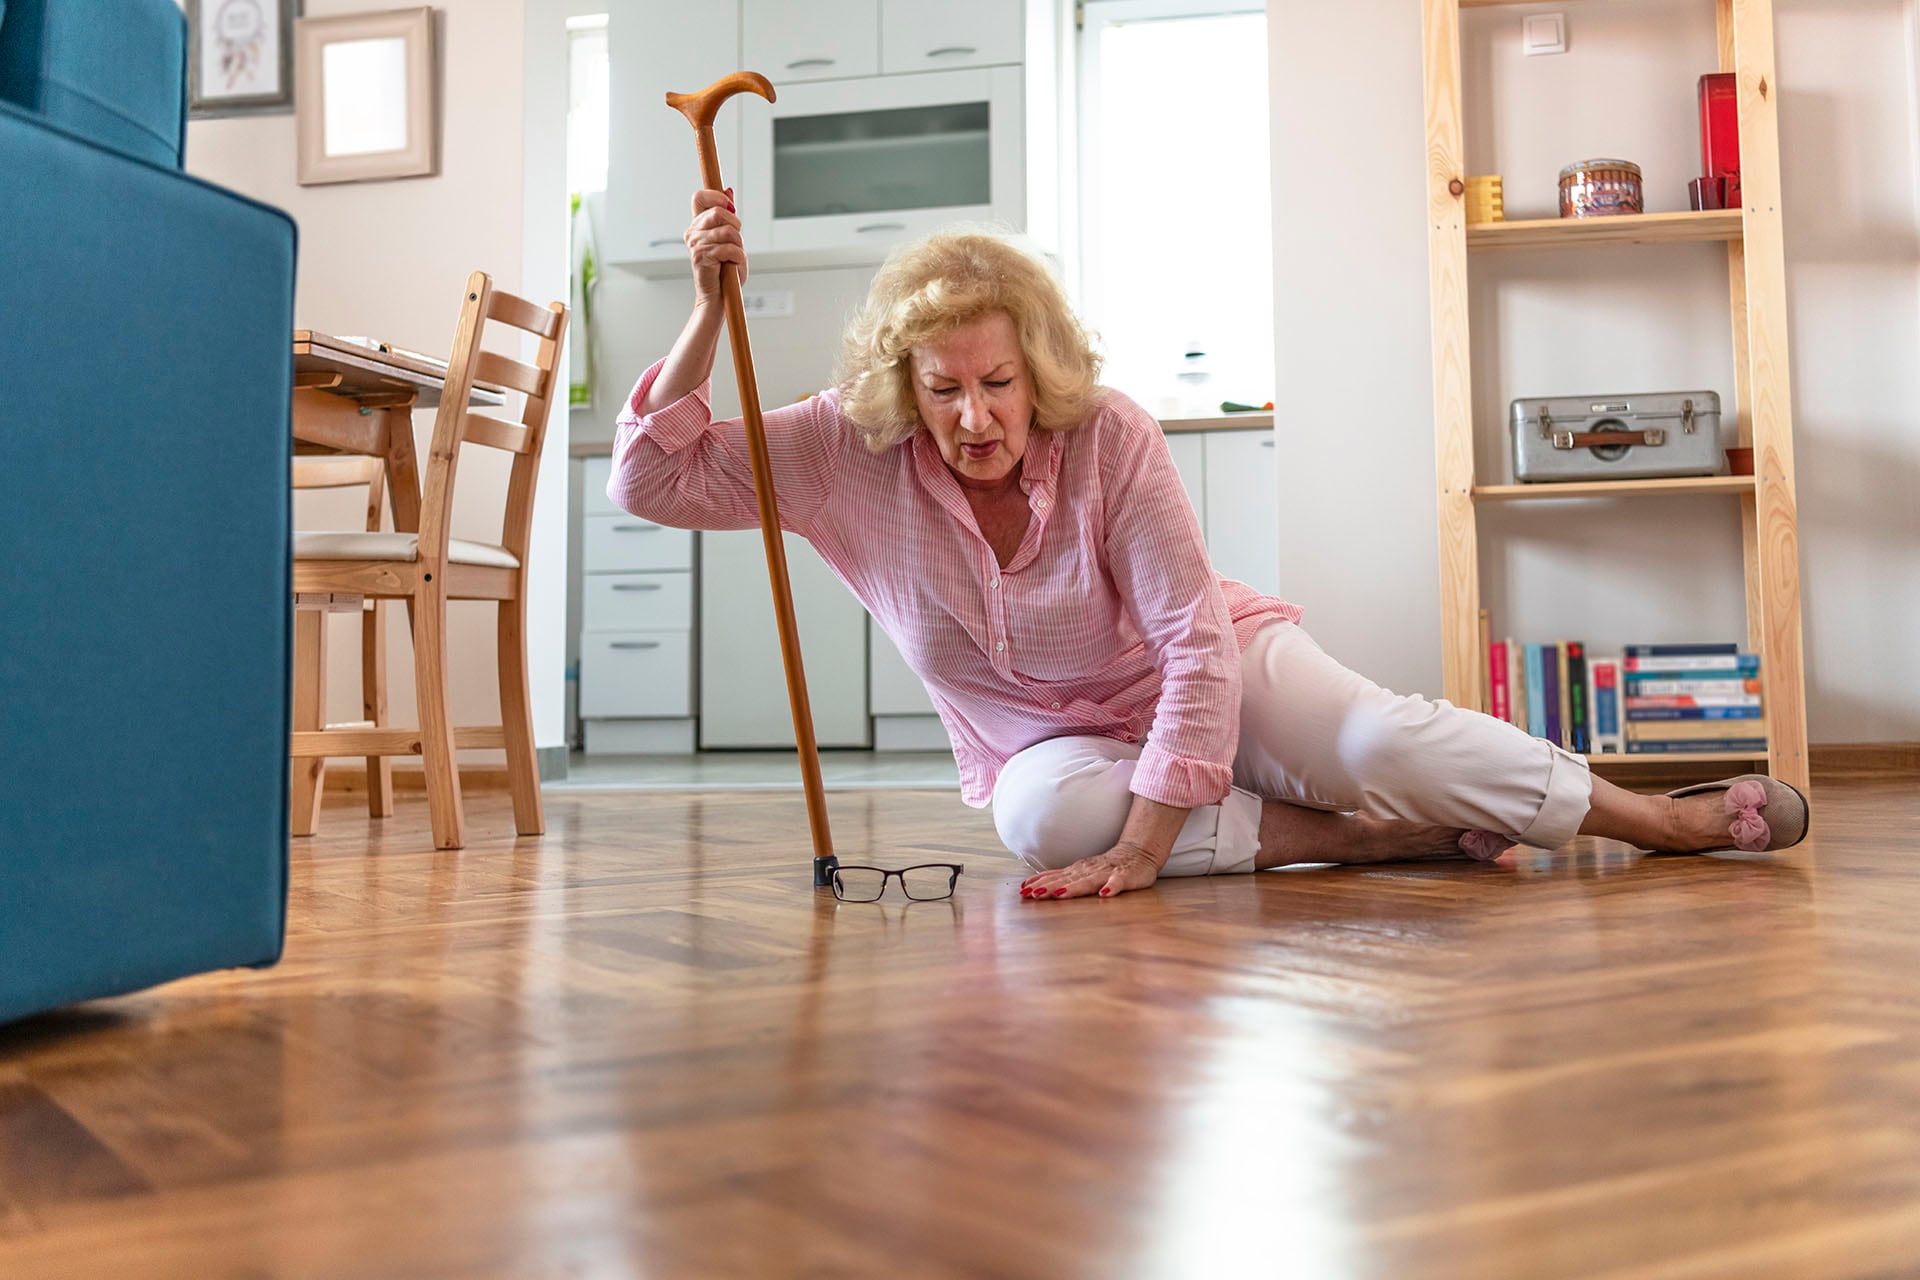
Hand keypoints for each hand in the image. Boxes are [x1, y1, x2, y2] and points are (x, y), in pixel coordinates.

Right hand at [685, 187, 745, 302]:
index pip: (699, 197)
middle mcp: (693, 233)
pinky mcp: (702, 257)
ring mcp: (695, 244)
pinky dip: (738, 257)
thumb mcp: (730, 237)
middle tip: (735, 241)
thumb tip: (728, 189)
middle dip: (735, 225)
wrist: (719, 297)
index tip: (729, 206)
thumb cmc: (725, 270)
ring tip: (733, 257)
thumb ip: (728, 214)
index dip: (716, 196)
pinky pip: (729, 249)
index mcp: (698, 225)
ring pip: (728, 232)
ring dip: (738, 246)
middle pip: (719, 212)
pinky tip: (732, 265)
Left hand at [1019, 842, 1162, 900]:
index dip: (1040, 884)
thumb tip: (1029, 885)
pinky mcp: (1125, 877)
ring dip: (1074, 888)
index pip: (1055, 878)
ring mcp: (1106, 874)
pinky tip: (1105, 894)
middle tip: (1034, 894)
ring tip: (1060, 894)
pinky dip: (1111, 887)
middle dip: (1050, 887)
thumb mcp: (1078, 871)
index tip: (1024, 891)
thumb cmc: (1105, 866)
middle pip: (1067, 880)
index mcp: (1077, 871)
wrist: (1138, 853)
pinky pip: (1118, 882)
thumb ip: (1057, 878)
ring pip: (1088, 881)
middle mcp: (1089, 871)